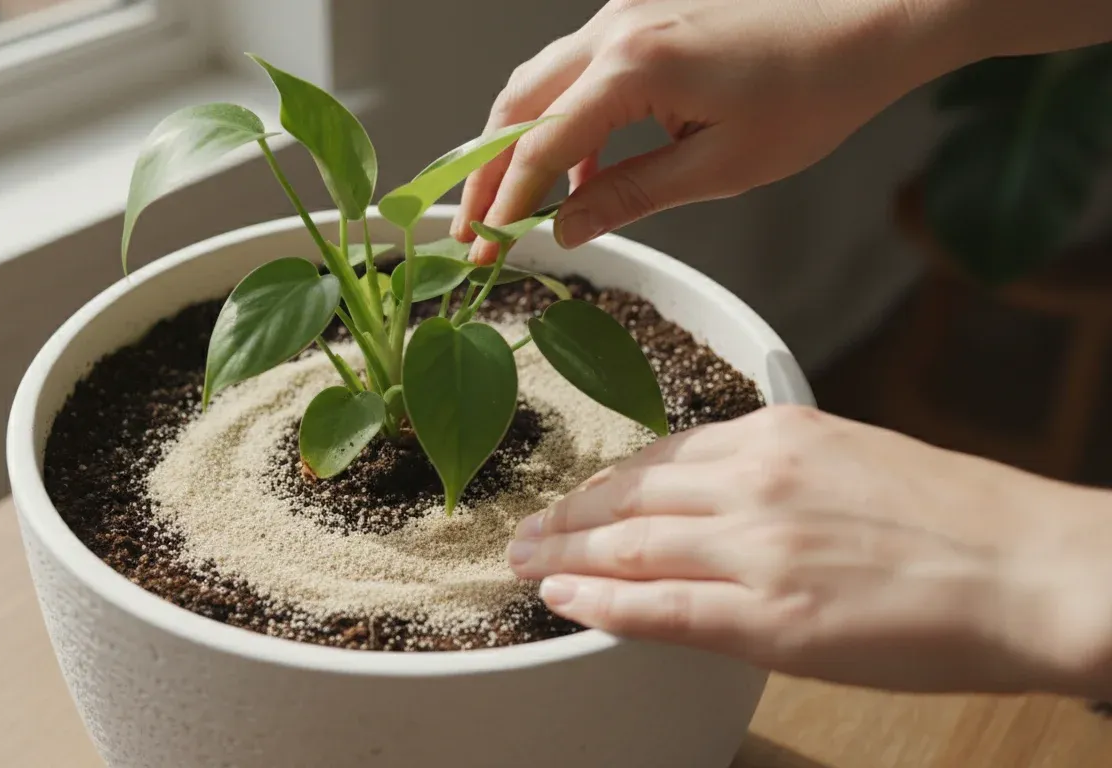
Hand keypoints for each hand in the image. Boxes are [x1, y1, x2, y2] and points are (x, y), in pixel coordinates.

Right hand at [452, 0, 974, 264]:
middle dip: (486, 172)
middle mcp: (615, 29)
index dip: (505, 206)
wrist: (870, 19)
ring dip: (518, 144)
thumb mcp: (721, 166)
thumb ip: (631, 195)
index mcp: (633, 67)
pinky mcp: (644, 15)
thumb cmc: (813, 91)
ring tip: (514, 207)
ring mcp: (626, 14)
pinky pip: (578, 72)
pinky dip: (562, 121)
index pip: (539, 146)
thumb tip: (567, 229)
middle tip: (471, 230)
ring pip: (539, 82)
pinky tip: (579, 171)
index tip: (484, 251)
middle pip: (516, 105)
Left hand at [507, 405, 1111, 697]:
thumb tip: (718, 493)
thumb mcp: (855, 457)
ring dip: (565, 556)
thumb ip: (778, 469)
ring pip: (631, 548)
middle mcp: (756, 482)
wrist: (1033, 570)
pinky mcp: (772, 618)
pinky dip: (601, 603)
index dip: (605, 484)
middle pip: (630, 498)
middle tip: (523, 530)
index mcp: (779, 434)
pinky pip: (661, 608)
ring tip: (523, 563)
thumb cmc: (960, 519)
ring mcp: (758, 549)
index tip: (575, 499)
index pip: (661, 458)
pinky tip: (563, 599)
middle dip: (568, 517)